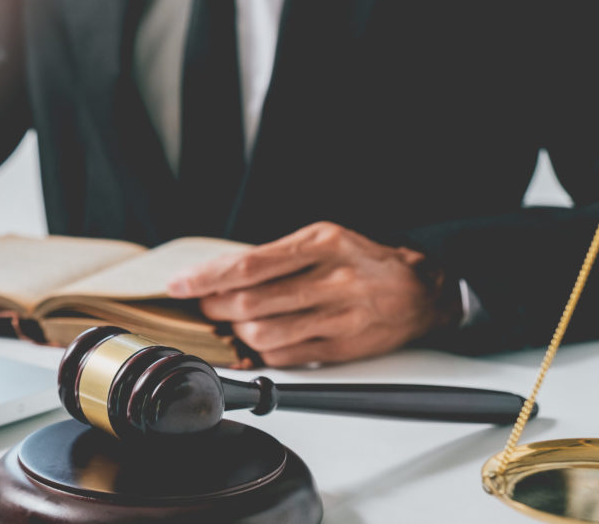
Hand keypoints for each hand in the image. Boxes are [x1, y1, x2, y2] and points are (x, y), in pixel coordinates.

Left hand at [167, 222, 459, 366]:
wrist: (419, 292)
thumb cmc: (362, 262)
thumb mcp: (323, 241)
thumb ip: (276, 258)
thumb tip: (219, 276)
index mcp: (322, 244)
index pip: (250, 264)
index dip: (207, 277)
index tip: (179, 285)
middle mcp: (331, 279)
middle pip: (250, 302)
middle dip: (214, 308)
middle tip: (204, 306)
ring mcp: (338, 317)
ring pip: (262, 333)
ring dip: (235, 332)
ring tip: (232, 323)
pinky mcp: (341, 348)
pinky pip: (284, 356)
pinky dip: (260, 352)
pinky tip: (257, 341)